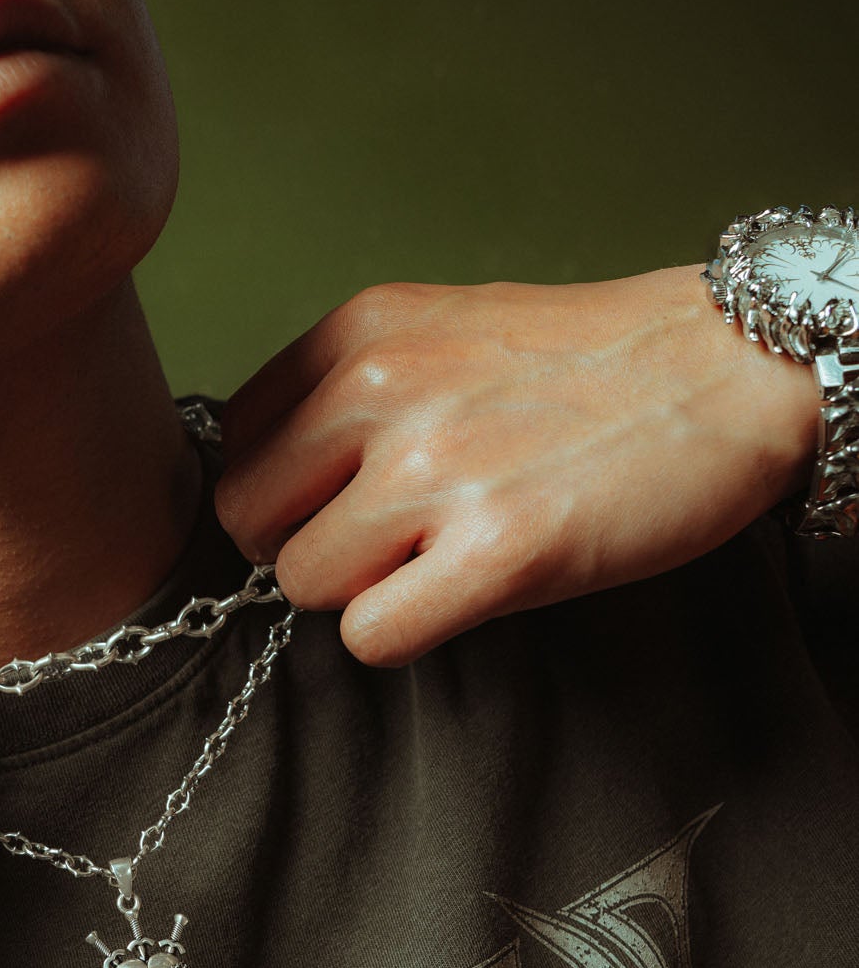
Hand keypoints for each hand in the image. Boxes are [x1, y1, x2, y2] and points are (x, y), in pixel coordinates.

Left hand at [213, 266, 820, 666]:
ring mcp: (436, 472)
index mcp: (358, 334)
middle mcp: (380, 392)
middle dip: (303, 545)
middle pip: (248, 520)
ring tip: (435, 560)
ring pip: (303, 583)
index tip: (333, 501)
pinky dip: (402, 633)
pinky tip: (458, 596)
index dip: (280, 491)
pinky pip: (370, 636)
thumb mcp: (438, 332)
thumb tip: (272, 479)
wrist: (732, 368)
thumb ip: (343, 390)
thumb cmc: (581, 365)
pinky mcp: (498, 550)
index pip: (235, 444)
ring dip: (359, 591)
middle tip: (378, 545)